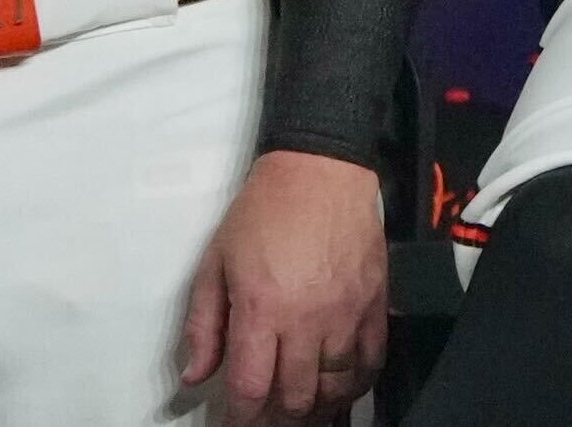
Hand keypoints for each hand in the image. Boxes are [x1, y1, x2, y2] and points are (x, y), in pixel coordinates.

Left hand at [181, 150, 386, 423]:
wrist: (321, 170)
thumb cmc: (266, 210)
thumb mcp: (215, 263)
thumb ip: (203, 324)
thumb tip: (196, 374)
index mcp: (261, 308)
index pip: (250, 387)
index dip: (239, 417)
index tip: (233, 421)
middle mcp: (307, 318)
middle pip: (294, 398)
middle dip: (274, 418)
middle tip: (264, 417)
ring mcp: (346, 313)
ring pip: (334, 387)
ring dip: (313, 405)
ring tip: (299, 407)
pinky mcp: (375, 303)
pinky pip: (371, 362)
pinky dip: (355, 384)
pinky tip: (339, 388)